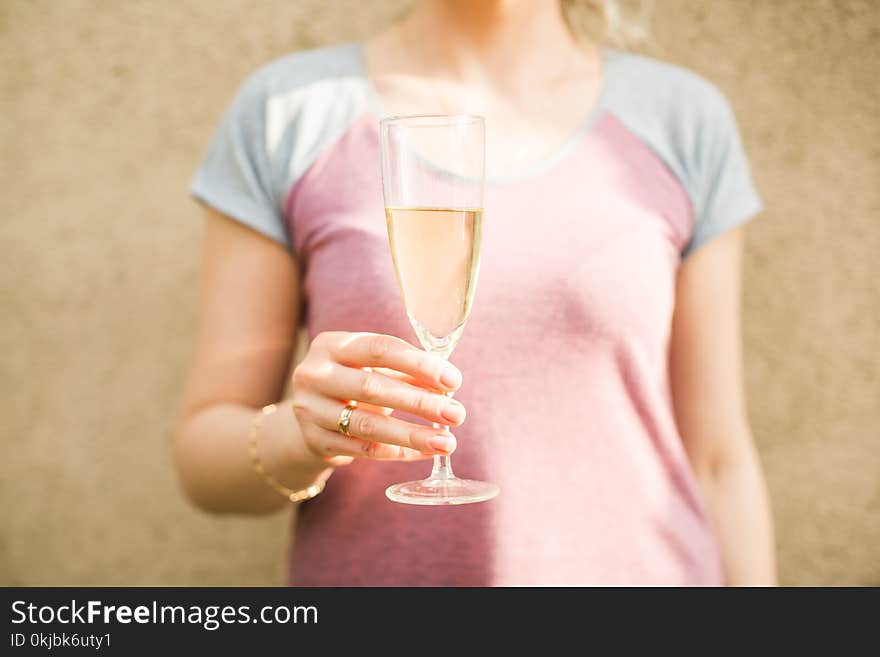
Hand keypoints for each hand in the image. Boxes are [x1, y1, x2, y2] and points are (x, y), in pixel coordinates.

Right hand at [291, 332, 465, 465]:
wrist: (311, 414)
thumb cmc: (353, 382)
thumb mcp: (373, 367)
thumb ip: (407, 371)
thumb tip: (448, 385)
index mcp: (332, 344)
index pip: (380, 348)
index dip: (419, 364)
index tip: (453, 381)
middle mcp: (315, 374)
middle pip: (373, 387)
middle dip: (420, 403)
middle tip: (456, 414)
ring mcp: (310, 409)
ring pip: (367, 425)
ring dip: (412, 435)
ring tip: (446, 443)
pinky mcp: (315, 441)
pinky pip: (363, 449)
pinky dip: (399, 452)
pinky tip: (426, 453)